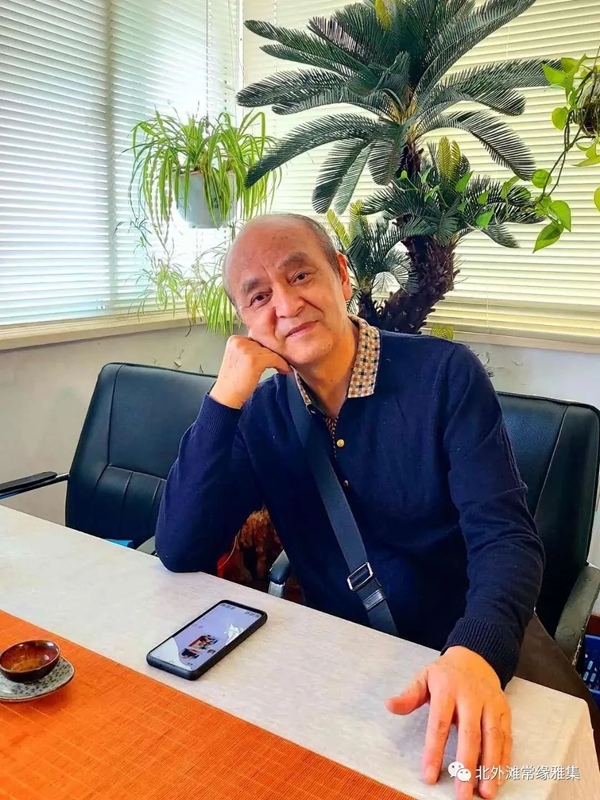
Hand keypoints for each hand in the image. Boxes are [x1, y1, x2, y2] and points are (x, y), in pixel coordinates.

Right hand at [210, 335, 291, 408]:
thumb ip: (250, 350)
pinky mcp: (254, 360)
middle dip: (274, 354)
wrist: (226, 396)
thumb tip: (270, 348)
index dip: (267, 348)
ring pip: (271, 351)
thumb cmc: (233, 382)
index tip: (275, 357)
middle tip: (281, 363)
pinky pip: (275, 358)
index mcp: (234, 340)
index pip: (257, 339)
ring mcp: (246, 350)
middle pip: (265, 344)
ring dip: (280, 360)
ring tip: (283, 368)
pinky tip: (284, 371)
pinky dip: (282, 365)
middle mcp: (239, 342)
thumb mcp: (238, 359)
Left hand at [386, 646, 511, 799]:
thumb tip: (390, 705)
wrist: (475, 657)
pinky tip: (498, 778)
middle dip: (466, 766)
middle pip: (469, 734)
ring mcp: (490, 703)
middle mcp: (471, 696)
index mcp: (447, 689)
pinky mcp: (504, 710)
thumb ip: (409, 695)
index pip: (439, 724)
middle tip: (462, 794)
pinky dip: (504, 759)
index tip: (429, 776)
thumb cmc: (445, 674)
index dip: (434, 751)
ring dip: (490, 766)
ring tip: (486, 792)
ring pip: (492, 737)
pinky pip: (506, 737)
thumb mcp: (424, 678)